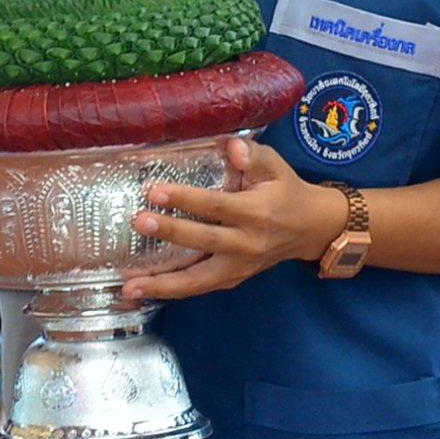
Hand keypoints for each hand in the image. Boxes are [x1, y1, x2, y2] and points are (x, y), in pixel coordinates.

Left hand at [120, 137, 343, 301]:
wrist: (310, 228)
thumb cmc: (286, 191)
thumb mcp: (276, 166)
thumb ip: (253, 155)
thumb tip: (231, 147)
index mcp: (257, 213)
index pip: (216, 206)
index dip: (186, 199)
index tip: (155, 191)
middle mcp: (247, 244)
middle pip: (203, 242)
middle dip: (169, 233)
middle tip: (138, 221)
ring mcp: (239, 267)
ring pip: (198, 281)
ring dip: (162, 284)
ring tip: (129, 285)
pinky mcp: (232, 280)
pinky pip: (199, 288)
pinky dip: (172, 291)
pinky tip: (145, 289)